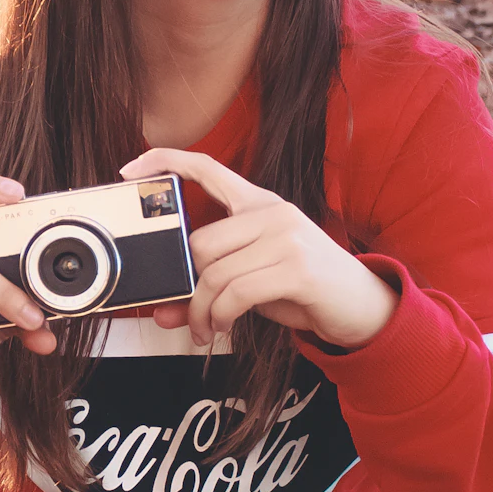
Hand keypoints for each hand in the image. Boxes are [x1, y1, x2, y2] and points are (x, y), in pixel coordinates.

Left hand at [120, 148, 399, 351]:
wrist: (362, 305)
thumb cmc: (303, 289)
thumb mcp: (253, 281)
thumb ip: (210, 287)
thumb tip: (160, 312)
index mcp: (259, 203)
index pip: (207, 168)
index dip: (165, 162)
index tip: (130, 171)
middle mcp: (272, 212)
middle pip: (199, 243)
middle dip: (188, 287)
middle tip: (192, 315)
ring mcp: (286, 237)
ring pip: (213, 272)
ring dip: (202, 311)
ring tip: (207, 329)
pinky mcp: (296, 268)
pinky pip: (235, 294)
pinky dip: (220, 317)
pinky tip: (222, 328)